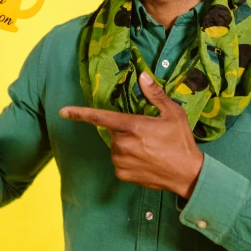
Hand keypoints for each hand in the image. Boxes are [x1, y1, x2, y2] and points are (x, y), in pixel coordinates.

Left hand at [60, 71, 203, 198]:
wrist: (187, 174)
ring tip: (149, 149)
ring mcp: (120, 161)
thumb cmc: (181, 142)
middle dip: (126, 130)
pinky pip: (119, 162)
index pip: (100, 117)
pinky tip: (146, 160)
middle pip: (114, 131)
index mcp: (133, 126)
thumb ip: (155, 94)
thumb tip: (143, 75)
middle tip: (148, 135)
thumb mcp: (173, 113)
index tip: (64, 111)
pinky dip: (128, 159)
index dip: (80, 113)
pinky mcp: (122, 174)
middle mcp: (122, 144)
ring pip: (116, 147)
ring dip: (127, 145)